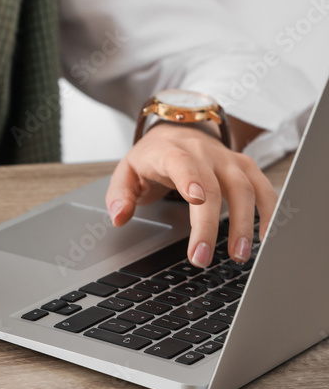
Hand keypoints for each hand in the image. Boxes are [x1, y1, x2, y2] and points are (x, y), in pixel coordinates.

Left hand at [105, 122, 274, 267]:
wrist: (178, 130)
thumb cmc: (153, 157)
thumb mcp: (127, 171)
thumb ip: (120, 194)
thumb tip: (119, 217)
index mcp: (170, 152)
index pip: (181, 163)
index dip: (190, 179)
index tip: (196, 199)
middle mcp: (202, 153)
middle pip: (214, 187)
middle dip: (209, 225)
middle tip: (202, 258)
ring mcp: (227, 159)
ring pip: (244, 188)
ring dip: (244, 224)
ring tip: (238, 255)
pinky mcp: (245, 167)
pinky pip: (263, 188)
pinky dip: (269, 212)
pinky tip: (265, 237)